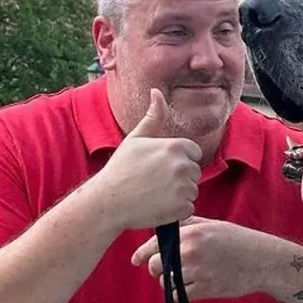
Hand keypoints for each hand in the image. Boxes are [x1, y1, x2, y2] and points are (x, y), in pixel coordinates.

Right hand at [92, 88, 201, 231]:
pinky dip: (177, 210)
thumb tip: (156, 92)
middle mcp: (183, 165)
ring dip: (178, 194)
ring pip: (192, 190)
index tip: (160, 166)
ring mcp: (184, 188)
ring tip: (155, 193)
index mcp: (176, 146)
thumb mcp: (136, 138)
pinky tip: (158, 205)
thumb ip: (153, 117)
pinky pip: (188, 208)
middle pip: (194, 172)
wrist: (109, 200)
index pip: (194, 152)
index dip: (178, 159)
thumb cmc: (121, 168)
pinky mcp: (183, 208)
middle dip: (179, 177)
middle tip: (155, 181)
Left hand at [130, 216, 271, 300]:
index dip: (142, 253)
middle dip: (156, 269)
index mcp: (191, 232)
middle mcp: (191, 251)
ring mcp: (198, 271)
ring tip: (182, 278)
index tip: (136, 259)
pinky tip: (190, 287)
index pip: (154, 244)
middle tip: (164, 269)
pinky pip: (179, 295)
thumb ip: (187, 225)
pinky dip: (180, 293)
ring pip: (165, 282)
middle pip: (155, 265)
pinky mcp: (205, 289)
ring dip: (169, 282)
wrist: (262, 261)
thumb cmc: (239, 241)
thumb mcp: (212, 225)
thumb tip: (163, 229)